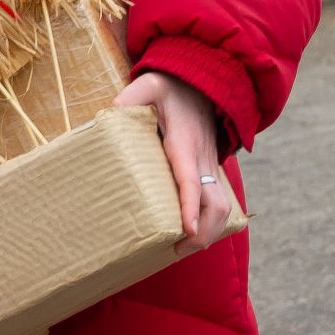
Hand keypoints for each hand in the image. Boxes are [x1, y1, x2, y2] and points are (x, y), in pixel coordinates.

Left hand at [113, 71, 230, 257]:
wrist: (203, 83)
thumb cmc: (171, 88)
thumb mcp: (147, 85)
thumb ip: (129, 98)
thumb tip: (112, 114)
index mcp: (185, 144)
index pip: (190, 180)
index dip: (190, 207)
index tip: (186, 231)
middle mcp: (202, 159)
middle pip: (216, 204)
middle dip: (204, 233)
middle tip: (178, 250)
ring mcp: (209, 165)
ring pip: (223, 206)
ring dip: (210, 231)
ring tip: (185, 248)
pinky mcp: (209, 169)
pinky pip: (218, 200)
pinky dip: (211, 221)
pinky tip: (193, 233)